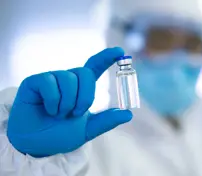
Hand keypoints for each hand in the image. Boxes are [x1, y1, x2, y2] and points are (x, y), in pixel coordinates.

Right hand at [7, 47, 131, 156]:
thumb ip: (105, 121)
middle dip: (85, 97)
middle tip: (75, 114)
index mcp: (81, 89)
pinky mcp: (34, 82)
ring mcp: (51, 79)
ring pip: (68, 78)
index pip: (95, 67)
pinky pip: (49, 82)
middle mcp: (67, 80)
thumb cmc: (60, 135)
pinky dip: (53, 100)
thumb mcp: (86, 130)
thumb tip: (128, 113)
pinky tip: (48, 110)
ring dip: (67, 102)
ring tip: (59, 114)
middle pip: (85, 73)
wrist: (36, 144)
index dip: (107, 57)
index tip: (120, 52)